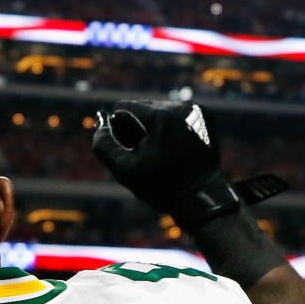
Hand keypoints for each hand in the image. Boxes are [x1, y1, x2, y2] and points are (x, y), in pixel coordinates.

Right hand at [91, 99, 224, 218]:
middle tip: (145, 153)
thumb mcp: (125, 170)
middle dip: (138, 126)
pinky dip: (170, 127)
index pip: (125, 107)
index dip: (120, 128)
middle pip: (143, 106)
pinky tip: (173, 147)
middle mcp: (181, 107)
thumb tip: (100, 121)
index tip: (129, 149)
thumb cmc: (161, 186)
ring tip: (159, 151)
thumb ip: (105, 145)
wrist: (201, 197)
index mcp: (162, 116)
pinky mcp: (204, 116)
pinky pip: (176, 115)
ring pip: (159, 110)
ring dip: (153, 126)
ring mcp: (196, 110)